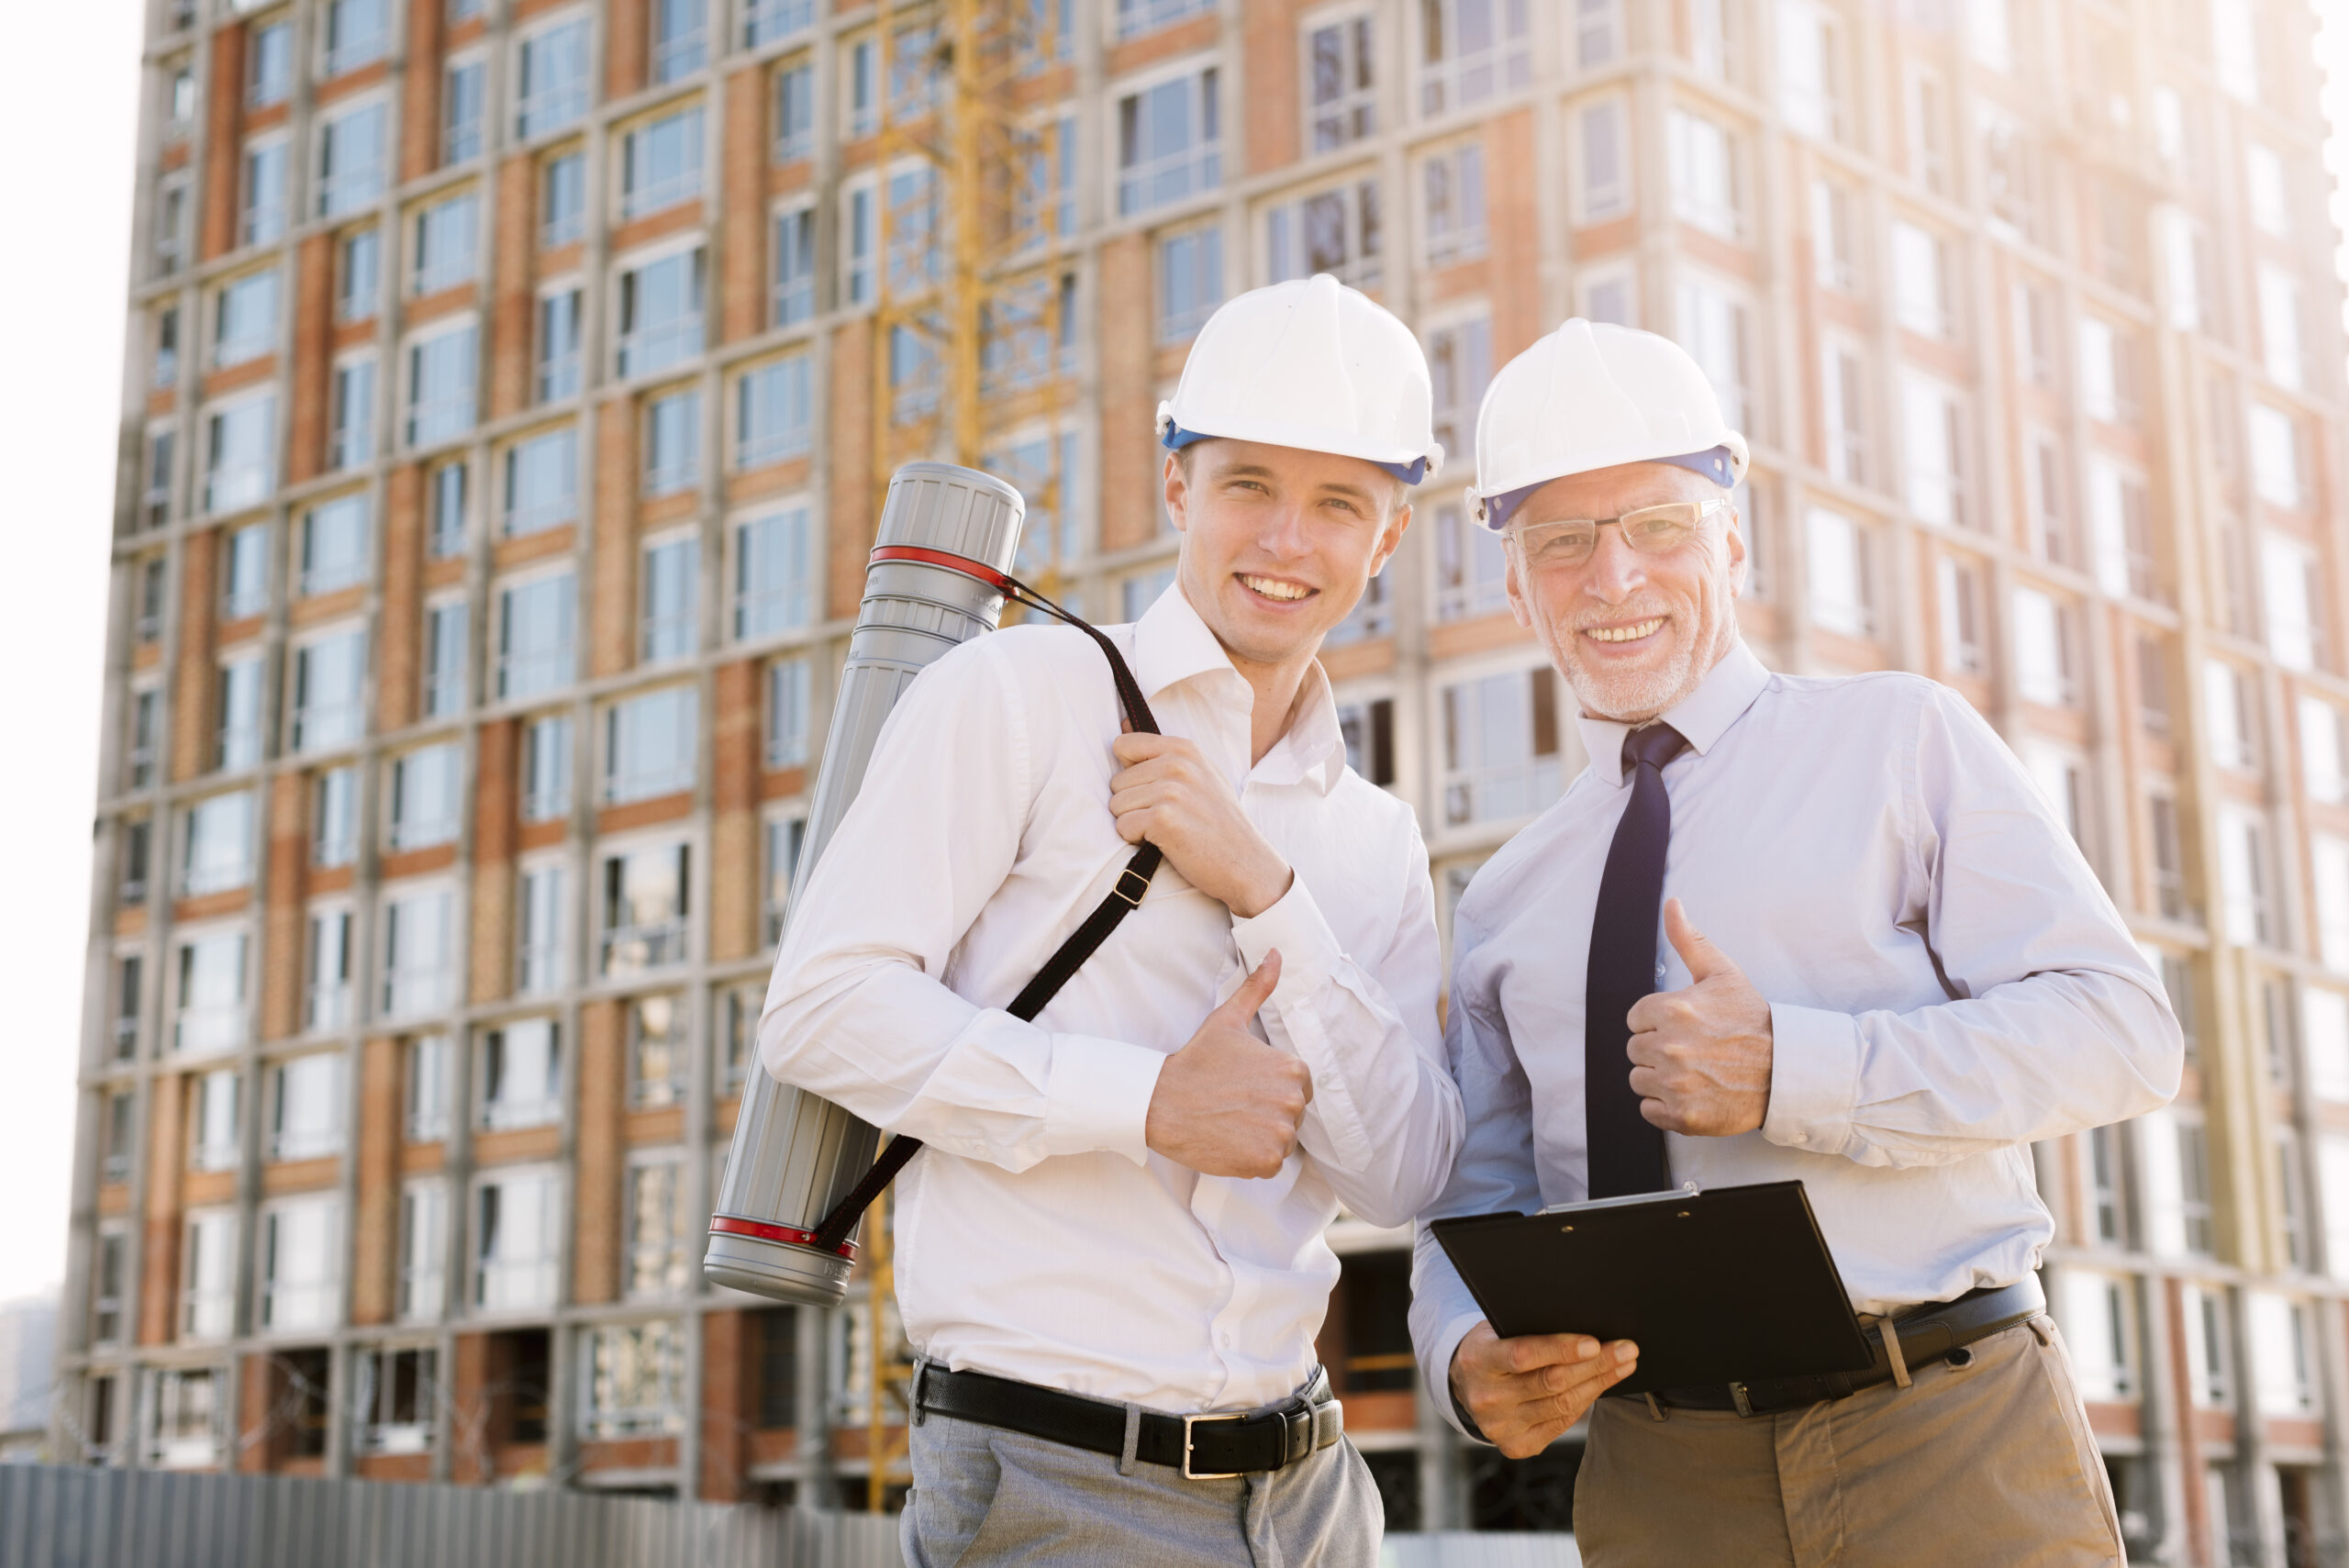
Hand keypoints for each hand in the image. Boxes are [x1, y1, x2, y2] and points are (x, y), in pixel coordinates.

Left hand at [1110, 734, 1293, 917]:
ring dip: (1135, 823)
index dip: (1130, 773)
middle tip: (1168, 817)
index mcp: (1184, 748)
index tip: (1152, 790)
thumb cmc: (1219, 822)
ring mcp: (1171, 791)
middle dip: (1133, 803)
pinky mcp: (1163, 819)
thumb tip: (1122, 722)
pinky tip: (1165, 841)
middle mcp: (1177, 764)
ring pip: (1116, 805)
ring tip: (1168, 829)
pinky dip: (1137, 840)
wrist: (1247, 863)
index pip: (1123, 745)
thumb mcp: (1201, 774)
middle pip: (1116, 782)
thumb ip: (1162, 752)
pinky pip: (1123, 827)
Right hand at [1145, 953, 1311, 1177]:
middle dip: (1268, 1113)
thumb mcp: (1229, 1020)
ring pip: (1283, 1140)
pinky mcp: (1267, 1161)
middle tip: (1233, 1105)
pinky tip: (1229, 1142)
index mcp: (1293, 1068)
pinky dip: (1253, 1158)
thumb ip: (1259, 988)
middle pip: (1293, 1115)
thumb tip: (1278, 953)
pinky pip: (1272, 1164)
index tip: (1243, 1087)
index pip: (1299, 1087)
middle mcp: (1294, 1101)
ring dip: (1261, 1137)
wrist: (1161, 1102)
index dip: (1271, 1089)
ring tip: (1230, 1122)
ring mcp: (1281, 1133)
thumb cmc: (1196, 1062)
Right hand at [1449, 1320, 1637, 1457]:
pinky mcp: (1515, 1445)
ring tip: (1623, 1365)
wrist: (1466, 1383)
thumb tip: (1585, 1331)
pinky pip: (1561, 1423)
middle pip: (1551, 1382)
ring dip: (1598, 1383)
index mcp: (1478, 1361)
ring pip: (1562, 1404)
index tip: (1595, 1342)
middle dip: (1595, 1365)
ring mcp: (1500, 1426)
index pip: (1523, 1355)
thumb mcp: (1499, 1330)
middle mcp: (1486, 1398)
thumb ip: (1530, 1331)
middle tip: (1626, 1350)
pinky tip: (1601, 1385)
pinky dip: (1585, 1402)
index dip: (1561, 1349)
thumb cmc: (1493, 1346)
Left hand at [1624, 899, 1773, 1135]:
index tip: (1685, 1026)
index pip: (1635, 1018)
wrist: (1787, 1071)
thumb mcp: (1723, 974)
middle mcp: (1670, 1047)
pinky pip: (1649, 1110)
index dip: (1658, 1021)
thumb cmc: (1753, 1021)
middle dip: (1659, 1048)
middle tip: (1694, 1050)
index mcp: (1673, 1009)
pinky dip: (1665, 1106)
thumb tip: (1671, 903)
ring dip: (1660, 1078)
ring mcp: (1676, 1084)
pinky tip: (1692, 1093)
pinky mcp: (1683, 1116)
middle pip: (1635, 1049)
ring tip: (1694, 1071)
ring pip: (1639, 1079)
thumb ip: (1689, 940)